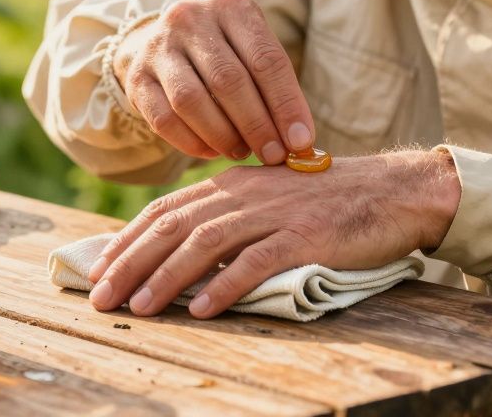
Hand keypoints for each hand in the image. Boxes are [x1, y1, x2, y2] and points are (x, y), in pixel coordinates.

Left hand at [84, 149, 460, 317]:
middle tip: (100, 297)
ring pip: (207, 242)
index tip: (96, 270)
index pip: (165, 210)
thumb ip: (230, 218)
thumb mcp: (270, 201)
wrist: (394, 191)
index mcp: (232, 183)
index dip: (127, 240)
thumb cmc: (330, 203)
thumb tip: (183, 254)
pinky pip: (258, 260)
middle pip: (174, 226)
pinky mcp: (305, 235)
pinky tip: (203, 307)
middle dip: (131, 262)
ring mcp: (275, 212)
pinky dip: (227, 284)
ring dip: (168, 276)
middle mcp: (245, 192)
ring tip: (140, 307)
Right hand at [114, 0, 314, 165]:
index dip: (286, 105)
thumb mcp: (252, 50)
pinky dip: (192, 142)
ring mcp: (158, 45)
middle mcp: (190, 17)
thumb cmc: (225, 51)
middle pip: (229, 81)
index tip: (301, 142)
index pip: (266, 59)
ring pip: (192, 101)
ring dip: (223, 136)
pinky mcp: (137, 75)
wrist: (164, 42)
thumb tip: (300, 141)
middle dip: (257, 125)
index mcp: (231, 5)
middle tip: (274, 155)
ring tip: (243, 152)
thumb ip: (276, 88)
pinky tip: (212, 151)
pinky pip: (164, 119)